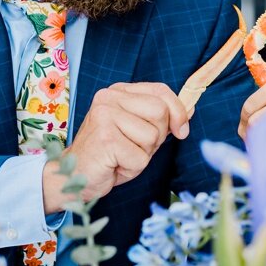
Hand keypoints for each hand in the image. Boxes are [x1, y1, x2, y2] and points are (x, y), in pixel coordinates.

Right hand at [43, 82, 189, 211]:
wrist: (76, 175)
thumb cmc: (109, 154)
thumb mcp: (138, 130)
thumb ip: (160, 118)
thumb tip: (190, 110)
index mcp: (118, 91)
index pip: (161, 91)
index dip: (178, 112)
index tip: (181, 130)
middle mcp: (109, 98)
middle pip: (160, 113)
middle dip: (157, 137)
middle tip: (135, 147)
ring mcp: (105, 116)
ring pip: (152, 137)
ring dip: (143, 154)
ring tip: (122, 156)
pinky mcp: (105, 138)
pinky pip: (141, 158)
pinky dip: (133, 168)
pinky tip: (115, 165)